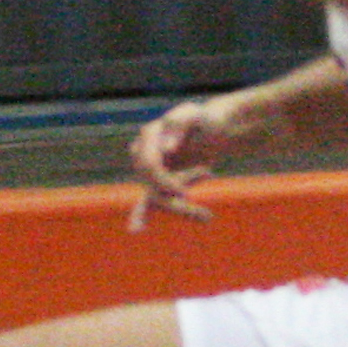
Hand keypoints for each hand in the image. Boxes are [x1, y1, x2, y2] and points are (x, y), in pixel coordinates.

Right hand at [126, 97, 229, 230]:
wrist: (213, 128)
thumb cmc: (206, 119)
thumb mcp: (198, 116)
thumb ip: (180, 125)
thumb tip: (166, 149)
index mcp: (150, 134)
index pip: (149, 164)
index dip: (164, 181)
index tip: (188, 189)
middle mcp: (143, 151)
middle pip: (151, 182)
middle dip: (176, 197)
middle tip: (204, 212)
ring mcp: (148, 168)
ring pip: (156, 197)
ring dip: (183, 209)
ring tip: (206, 217)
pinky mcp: (156, 181)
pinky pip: (145, 201)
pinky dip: (139, 215)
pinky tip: (134, 230)